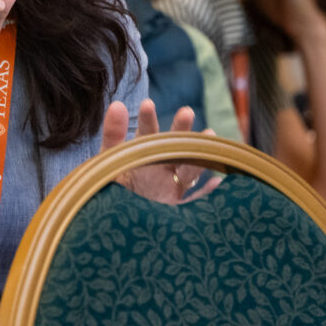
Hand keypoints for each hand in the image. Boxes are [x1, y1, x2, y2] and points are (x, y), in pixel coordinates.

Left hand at [100, 100, 216, 203]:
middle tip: (186, 112)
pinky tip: (217, 181)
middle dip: (181, 129)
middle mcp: (160, 166)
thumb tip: (117, 104)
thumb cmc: (110, 188)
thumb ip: (113, 135)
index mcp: (143, 152)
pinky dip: (207, 192)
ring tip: (209, 136)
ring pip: (189, 168)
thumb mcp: (108, 161)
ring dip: (200, 154)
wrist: (114, 221)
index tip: (147, 104)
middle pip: (174, 146)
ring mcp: (171, 185)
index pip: (147, 132)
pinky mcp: (177, 206)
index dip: (148, 119)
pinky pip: (195, 200)